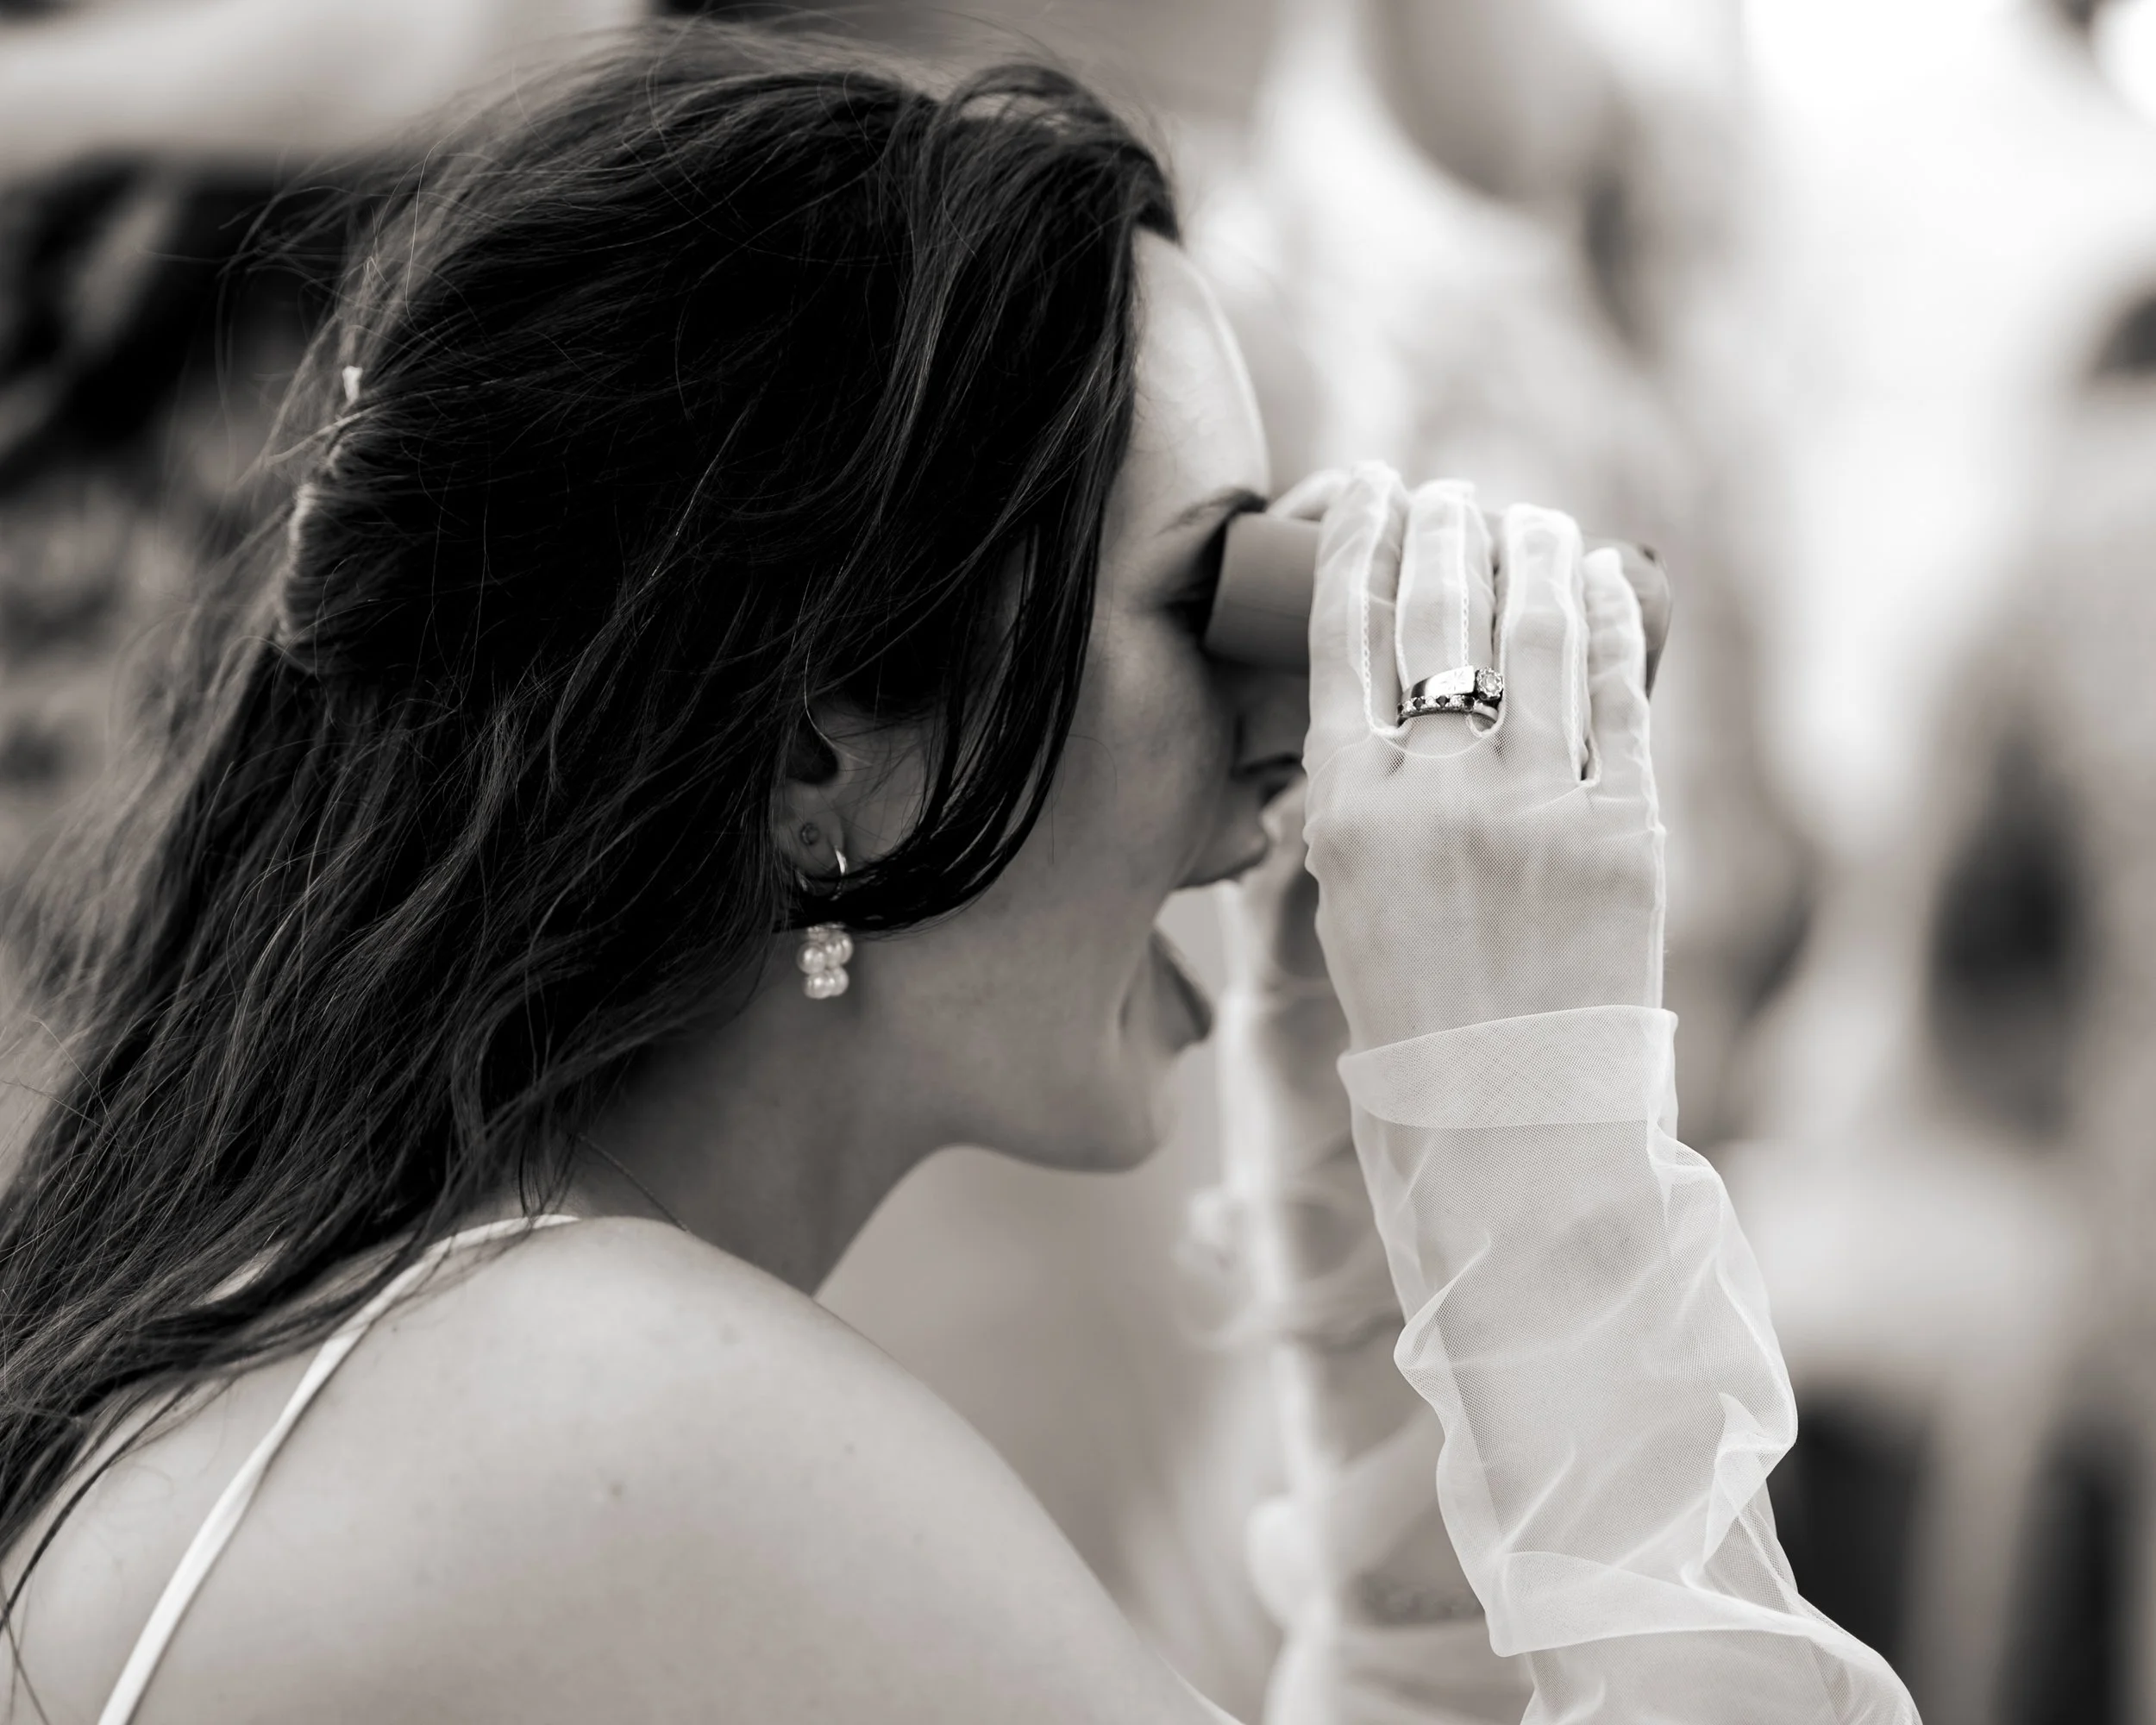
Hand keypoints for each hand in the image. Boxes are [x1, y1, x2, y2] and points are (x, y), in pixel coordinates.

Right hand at [1300, 466, 1663, 1050]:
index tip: (1366, 489)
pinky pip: (1620, 698)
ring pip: (1535, 635)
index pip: (1340, 637)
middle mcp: (1432, 797)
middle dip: (1447, 528)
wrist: (1514, 1112)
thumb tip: (1379, 690)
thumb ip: (1355, 795)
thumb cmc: (1416, 1008)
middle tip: (1454, 496)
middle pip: (1438, 612)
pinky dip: (1610, 626)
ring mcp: (1532, 810)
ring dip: (1534, 554)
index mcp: (1345, 812)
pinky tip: (1603, 586)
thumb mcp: (1347, 897)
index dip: (1354, 545)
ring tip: (1532, 525)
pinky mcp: (1624, 833)